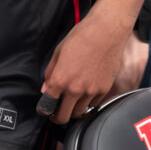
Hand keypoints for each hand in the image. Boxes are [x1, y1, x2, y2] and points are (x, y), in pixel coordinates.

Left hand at [42, 8, 130, 123]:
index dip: (44, 110)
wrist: (106, 32)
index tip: (44, 110)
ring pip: (80, 112)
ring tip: (71, 102)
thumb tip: (45, 90)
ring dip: (74, 110)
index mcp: (60, 79)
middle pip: (64, 116)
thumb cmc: (80, 38)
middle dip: (58, 117)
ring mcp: (91, 91)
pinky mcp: (105, 90)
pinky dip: (87, 103)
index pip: (48, 105)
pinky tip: (85, 93)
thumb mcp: (58, 53)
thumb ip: (50, 73)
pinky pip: (93, 104)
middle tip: (56, 113)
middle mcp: (75, 89)